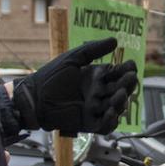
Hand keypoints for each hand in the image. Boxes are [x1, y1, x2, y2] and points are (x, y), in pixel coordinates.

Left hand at [11, 37, 138, 136]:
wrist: (33, 97)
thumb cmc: (50, 76)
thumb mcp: (73, 58)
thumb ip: (93, 49)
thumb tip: (116, 40)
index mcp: (97, 76)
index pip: (118, 73)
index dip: (127, 70)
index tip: (131, 66)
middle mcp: (99, 92)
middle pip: (120, 89)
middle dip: (128, 84)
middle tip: (131, 79)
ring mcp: (94, 108)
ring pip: (115, 107)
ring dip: (121, 102)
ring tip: (120, 95)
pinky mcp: (88, 123)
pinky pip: (104, 125)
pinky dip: (110, 121)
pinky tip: (111, 113)